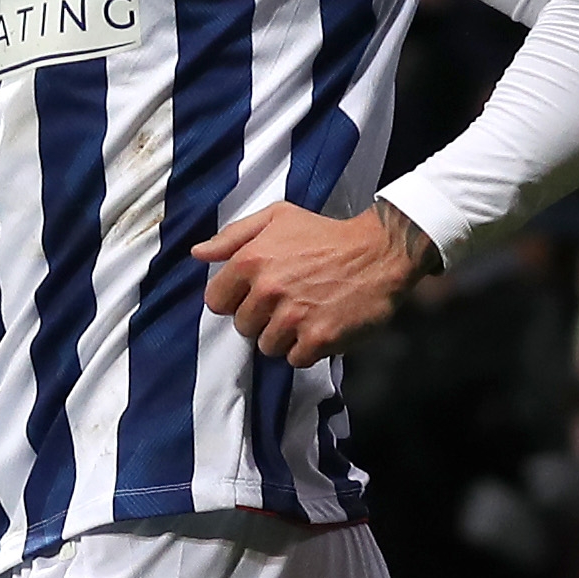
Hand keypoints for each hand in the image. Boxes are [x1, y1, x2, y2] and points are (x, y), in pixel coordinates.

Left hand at [195, 200, 432, 365]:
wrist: (380, 252)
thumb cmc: (327, 235)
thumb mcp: (278, 218)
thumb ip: (233, 236)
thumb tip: (198, 253)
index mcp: (251, 260)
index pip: (216, 302)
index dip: (234, 301)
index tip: (254, 296)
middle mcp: (268, 290)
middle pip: (243, 327)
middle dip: (262, 318)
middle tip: (288, 302)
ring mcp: (293, 316)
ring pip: (268, 346)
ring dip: (285, 336)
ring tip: (306, 313)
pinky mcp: (318, 338)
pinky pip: (295, 359)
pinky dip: (308, 349)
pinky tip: (320, 327)